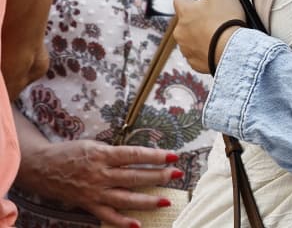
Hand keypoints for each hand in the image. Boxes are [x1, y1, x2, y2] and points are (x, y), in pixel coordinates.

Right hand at [16, 138, 181, 226]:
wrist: (42, 167)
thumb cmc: (71, 152)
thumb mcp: (94, 145)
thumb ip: (115, 152)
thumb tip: (142, 156)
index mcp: (102, 155)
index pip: (134, 155)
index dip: (155, 156)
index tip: (174, 156)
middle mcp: (99, 174)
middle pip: (134, 177)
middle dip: (157, 176)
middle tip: (177, 175)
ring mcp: (94, 192)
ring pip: (125, 198)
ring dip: (147, 201)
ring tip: (166, 201)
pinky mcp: (87, 205)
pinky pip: (107, 216)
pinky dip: (122, 222)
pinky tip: (137, 225)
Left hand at [172, 0, 248, 73]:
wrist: (235, 50)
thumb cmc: (227, 17)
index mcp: (184, 11)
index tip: (208, 0)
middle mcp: (180, 30)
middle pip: (185, 19)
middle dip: (196, 17)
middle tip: (217, 16)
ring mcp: (186, 48)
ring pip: (190, 36)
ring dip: (200, 33)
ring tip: (220, 31)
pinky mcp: (194, 62)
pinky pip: (197, 52)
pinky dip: (205, 49)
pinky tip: (219, 45)